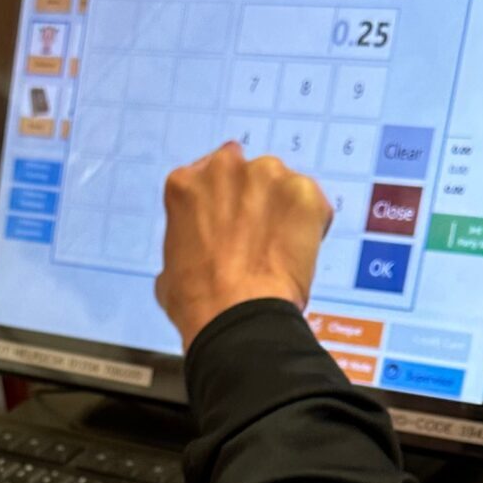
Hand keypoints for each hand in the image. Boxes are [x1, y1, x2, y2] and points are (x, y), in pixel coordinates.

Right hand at [155, 143, 331, 350]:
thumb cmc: (197, 300)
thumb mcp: (170, 265)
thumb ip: (187, 238)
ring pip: (281, 186)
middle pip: (247, 174)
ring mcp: (267, 175)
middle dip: (253, 199)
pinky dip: (310, 225)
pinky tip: (296, 255)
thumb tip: (198, 249)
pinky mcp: (304, 191)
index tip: (228, 224)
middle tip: (255, 237)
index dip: (223, 203)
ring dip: (282, 210)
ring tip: (277, 250)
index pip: (210, 176)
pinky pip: (312, 204)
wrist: (237, 315)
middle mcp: (225, 167)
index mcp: (187, 183)